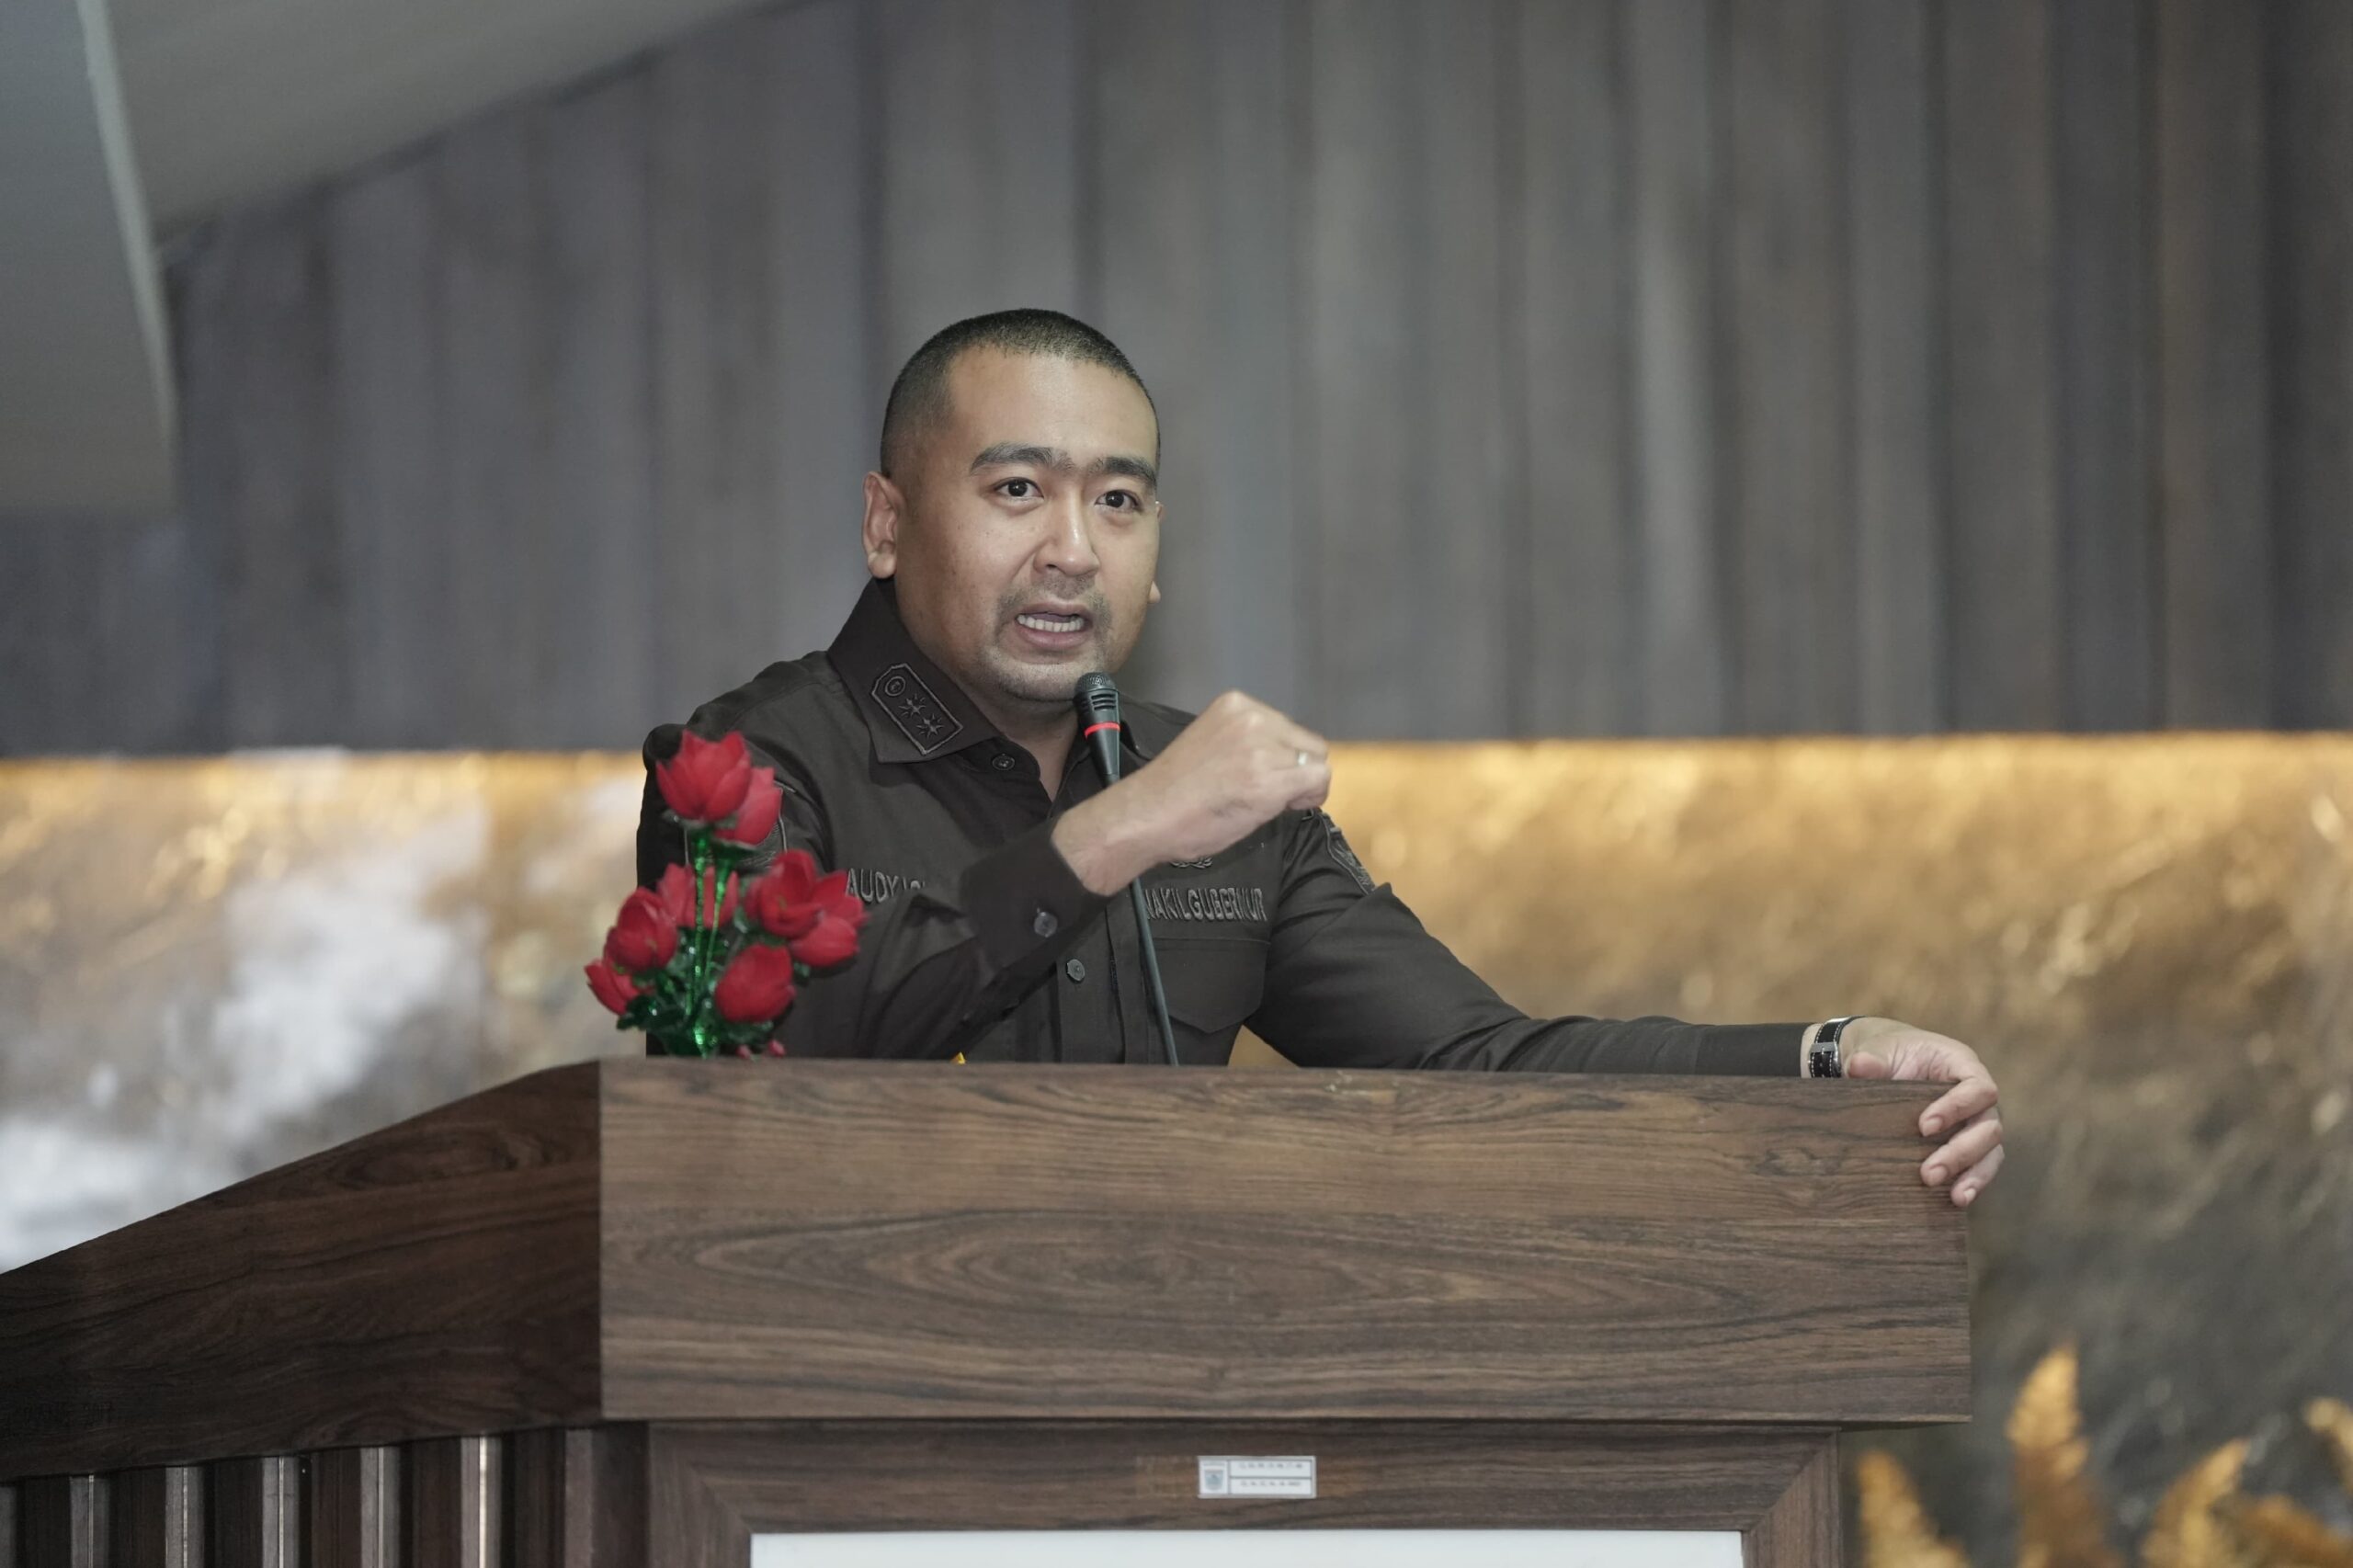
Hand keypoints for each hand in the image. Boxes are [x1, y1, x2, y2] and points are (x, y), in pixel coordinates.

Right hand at [1053, 691, 1329, 893]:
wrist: (1148, 815)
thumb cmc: (1173, 791)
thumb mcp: (1213, 743)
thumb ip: (1249, 741)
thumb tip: (1286, 758)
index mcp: (1236, 704)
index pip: (1286, 727)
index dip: (1282, 757)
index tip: (1258, 778)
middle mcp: (1253, 717)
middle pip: (1308, 743)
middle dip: (1295, 770)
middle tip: (1264, 795)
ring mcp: (1264, 747)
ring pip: (1317, 763)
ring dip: (1300, 787)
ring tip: (1264, 803)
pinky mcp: (1271, 779)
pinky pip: (1318, 782)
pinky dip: (1308, 798)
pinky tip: (1279, 808)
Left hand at [1840, 1017, 2003, 1207]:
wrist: (1887, 1066)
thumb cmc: (1890, 1054)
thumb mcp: (1879, 1050)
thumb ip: (1872, 1059)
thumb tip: (1859, 1067)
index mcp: (1964, 1066)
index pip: (1978, 1088)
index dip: (1958, 1108)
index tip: (1924, 1127)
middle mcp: (1979, 1099)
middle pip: (1988, 1127)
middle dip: (1961, 1152)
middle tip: (1929, 1173)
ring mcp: (1976, 1125)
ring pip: (1991, 1152)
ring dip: (1973, 1175)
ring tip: (1956, 1197)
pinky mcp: (1969, 1147)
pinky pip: (1981, 1167)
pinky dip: (1973, 1184)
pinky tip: (1957, 1201)